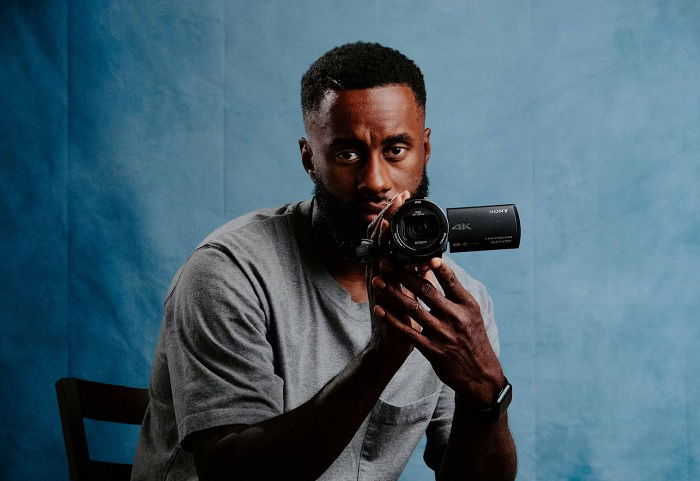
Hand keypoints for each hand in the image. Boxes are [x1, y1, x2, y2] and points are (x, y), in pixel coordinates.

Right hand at [364, 191, 417, 358]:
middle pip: (380, 242)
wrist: (389, 351)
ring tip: (383, 220)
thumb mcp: (410, 294)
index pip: (389, 240)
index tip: (401, 199)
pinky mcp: (380, 306)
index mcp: (389, 274)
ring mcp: (378, 291)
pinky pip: (377, 287)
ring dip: (379, 240)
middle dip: (387, 220)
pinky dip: (379, 274)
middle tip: (394, 199)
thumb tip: (428, 261)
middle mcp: (380, 277)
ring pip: (376, 259)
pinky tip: (381, 261)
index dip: (394, 219)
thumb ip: (416, 277)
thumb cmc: (404, 323)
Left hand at [372, 257, 504, 406]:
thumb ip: (454, 292)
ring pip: (412, 309)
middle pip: (425, 291)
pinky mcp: (431, 349)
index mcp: (466, 306)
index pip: (451, 281)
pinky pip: (407, 331)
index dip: (437, 267)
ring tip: (377, 281)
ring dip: (392, 293)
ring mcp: (442, 334)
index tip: (423, 256)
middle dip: (403, 275)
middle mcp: (455, 317)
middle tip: (386, 263)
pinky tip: (379, 309)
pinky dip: (391, 320)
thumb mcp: (471, 313)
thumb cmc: (473, 339)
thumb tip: (433, 268)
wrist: (479, 374)